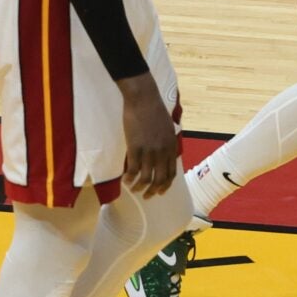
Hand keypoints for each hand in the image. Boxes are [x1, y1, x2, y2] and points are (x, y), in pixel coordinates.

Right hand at [118, 74, 180, 197]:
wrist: (144, 99)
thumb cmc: (155, 111)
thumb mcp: (167, 128)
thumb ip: (166, 143)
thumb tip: (164, 154)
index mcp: (171, 146)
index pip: (171, 172)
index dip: (166, 185)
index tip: (160, 192)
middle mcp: (162, 151)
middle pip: (160, 179)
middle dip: (153, 191)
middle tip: (146, 196)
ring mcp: (149, 151)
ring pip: (146, 178)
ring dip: (139, 187)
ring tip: (133, 189)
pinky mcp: (135, 148)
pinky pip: (133, 170)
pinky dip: (129, 178)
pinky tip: (124, 180)